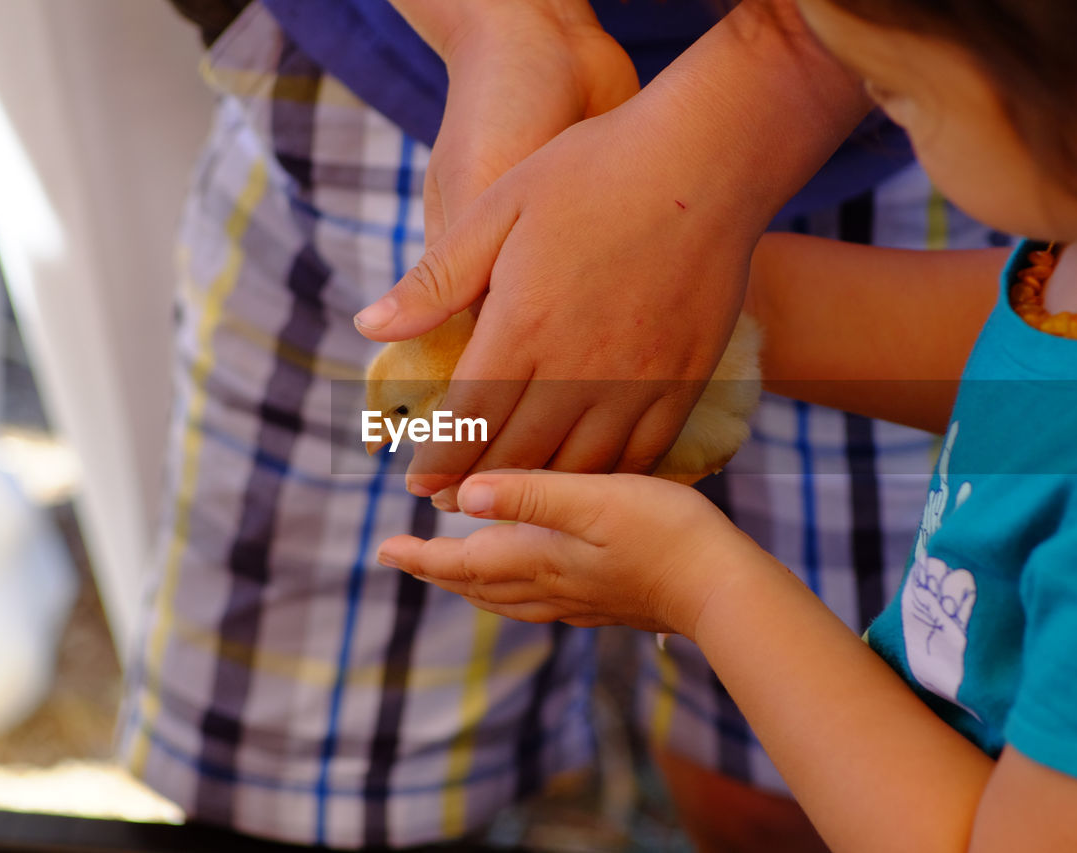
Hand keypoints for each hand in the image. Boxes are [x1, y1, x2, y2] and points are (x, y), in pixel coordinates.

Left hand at [360, 2, 870, 500]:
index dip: (439, 458)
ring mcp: (638, 382)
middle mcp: (580, 368)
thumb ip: (436, 279)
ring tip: (508, 502)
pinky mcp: (684, 383)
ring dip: (537, 492)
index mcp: (524, 326)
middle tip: (448, 502)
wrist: (707, 160)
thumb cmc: (593, 172)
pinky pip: (642, 455)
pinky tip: (585, 484)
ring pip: (579, 467)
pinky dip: (605, 479)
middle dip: (474, 485)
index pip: (468, 419)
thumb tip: (369, 327)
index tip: (416, 483)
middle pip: (518, 454)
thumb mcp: (499, 208)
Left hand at [375, 469, 762, 637]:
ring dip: (473, 586)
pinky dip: (514, 592)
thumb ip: (530, 493)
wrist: (723, 588)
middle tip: (408, 561)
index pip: (463, 564)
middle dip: (439, 574)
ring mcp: (581, 602)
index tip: (386, 550)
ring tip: (456, 573)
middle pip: (479, 587)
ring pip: (508, 600)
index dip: (422, 557)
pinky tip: (530, 583)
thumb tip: (462, 495)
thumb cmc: (666, 534)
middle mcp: (553, 588)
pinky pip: (541, 604)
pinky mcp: (607, 604)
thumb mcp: (594, 499)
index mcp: (541, 560)